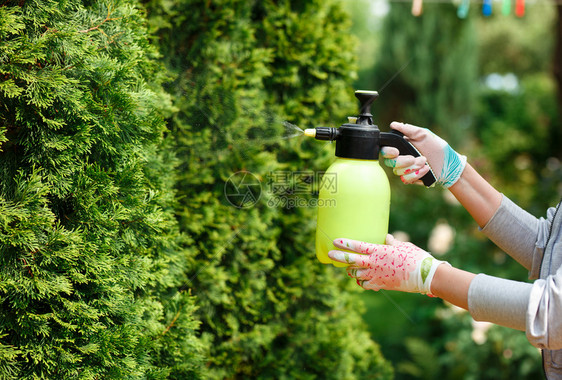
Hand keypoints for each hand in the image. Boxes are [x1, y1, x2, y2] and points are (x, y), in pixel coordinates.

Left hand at [328, 234, 447, 294]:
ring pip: (356, 274)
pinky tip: (364, 280)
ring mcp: (376, 275)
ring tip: (350, 269)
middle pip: (351, 260)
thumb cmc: (415, 257)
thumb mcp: (404, 246)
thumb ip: (392, 243)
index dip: (345, 243)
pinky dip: (363, 282)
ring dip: (351, 271)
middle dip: (339, 257)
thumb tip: (387, 238)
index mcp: (379, 251)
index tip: (335, 241)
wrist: (424, 276)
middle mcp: (374, 263)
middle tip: (330, 255)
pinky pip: (365, 285)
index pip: (357, 246)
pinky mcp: (381, 285)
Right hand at [381, 122, 466, 187]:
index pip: (385, 150)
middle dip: (403, 161)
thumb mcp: (424, 135)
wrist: (449, 164)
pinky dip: (416, 174)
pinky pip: (405, 179)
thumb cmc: (437, 148)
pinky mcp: (410, 178)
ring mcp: (404, 169)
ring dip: (412, 167)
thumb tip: (393, 124)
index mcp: (401, 146)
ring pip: (397, 171)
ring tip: (425, 162)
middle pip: (389, 162)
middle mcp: (400, 158)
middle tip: (415, 158)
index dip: (387, 151)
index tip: (396, 151)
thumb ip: (409, 129)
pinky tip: (426, 170)